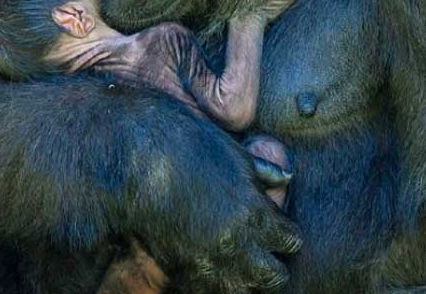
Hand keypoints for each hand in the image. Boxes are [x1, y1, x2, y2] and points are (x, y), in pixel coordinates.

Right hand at [134, 125, 301, 293]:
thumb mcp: (230, 153)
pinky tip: (210, 263)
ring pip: (244, 290)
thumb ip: (260, 172)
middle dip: (271, 262)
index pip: (291, 240)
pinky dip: (215, 282)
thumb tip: (284, 179)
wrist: (133, 160)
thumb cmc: (183, 146)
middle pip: (274, 276)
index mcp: (253, 213)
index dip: (284, 233)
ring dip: (245, 277)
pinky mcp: (179, 270)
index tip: (274, 226)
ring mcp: (205, 262)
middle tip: (260, 248)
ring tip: (235, 259)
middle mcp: (235, 244)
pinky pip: (209, 291)